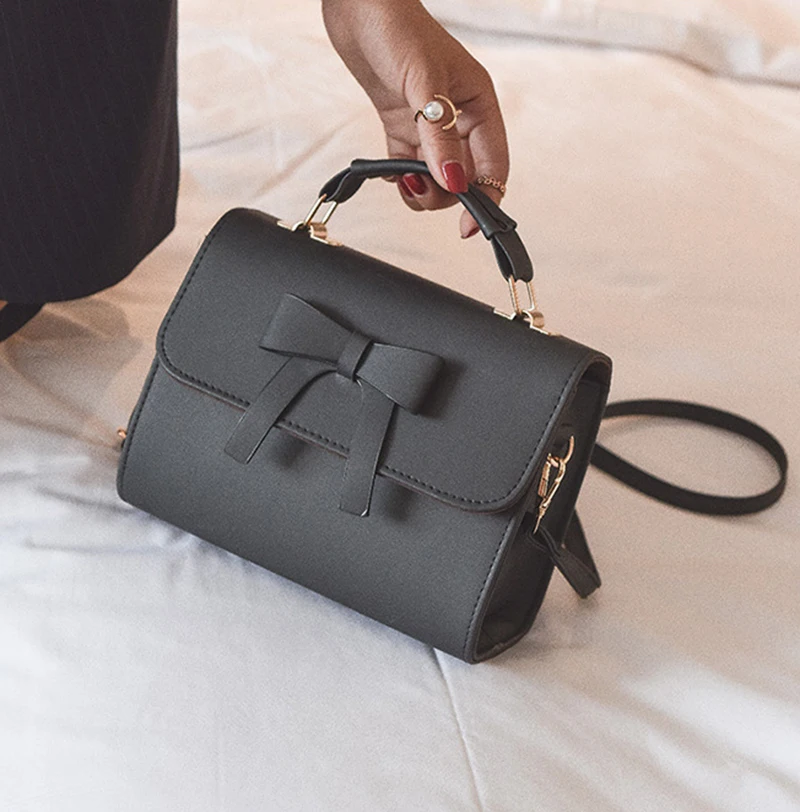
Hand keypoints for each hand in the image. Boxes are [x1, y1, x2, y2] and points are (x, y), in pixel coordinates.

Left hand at [322, 0, 508, 237]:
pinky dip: (400, 178)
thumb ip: (438, 138)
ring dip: (421, 190)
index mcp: (478, 105)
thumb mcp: (423, 85)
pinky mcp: (402, 127)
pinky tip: (390, 170)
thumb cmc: (397, 29)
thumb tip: (453, 182)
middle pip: (463, 178)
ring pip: (435, 178)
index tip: (468, 228)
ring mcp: (430, 126)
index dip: (484, 199)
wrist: (357, 6)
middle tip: (419, 189)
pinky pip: (408, 167)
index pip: (493, 165)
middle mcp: (458, 120)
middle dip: (444, 194)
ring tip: (401, 180)